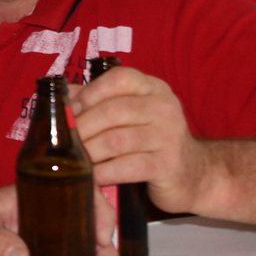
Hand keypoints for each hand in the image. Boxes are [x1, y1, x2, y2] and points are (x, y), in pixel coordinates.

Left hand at [71, 65, 211, 215]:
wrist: (194, 174)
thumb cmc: (151, 140)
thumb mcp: (131, 113)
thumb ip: (100, 101)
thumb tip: (64, 98)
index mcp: (152, 88)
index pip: (119, 79)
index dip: (89, 93)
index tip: (69, 111)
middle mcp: (164, 107)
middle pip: (112, 111)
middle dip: (81, 127)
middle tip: (61, 141)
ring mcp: (168, 136)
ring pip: (115, 141)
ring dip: (88, 152)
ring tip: (73, 161)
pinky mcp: (167, 165)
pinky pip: (126, 167)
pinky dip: (103, 172)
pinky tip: (92, 177)